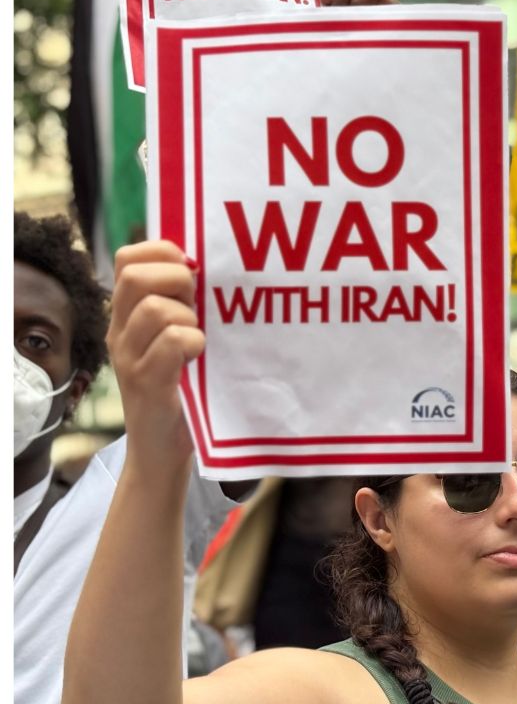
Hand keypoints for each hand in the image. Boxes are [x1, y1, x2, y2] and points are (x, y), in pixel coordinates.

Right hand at [107, 242, 203, 458]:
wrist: (164, 451)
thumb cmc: (184, 388)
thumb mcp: (179, 337)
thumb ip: (184, 303)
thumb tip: (208, 264)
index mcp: (127, 314)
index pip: (130, 258)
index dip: (164, 253)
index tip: (192, 273)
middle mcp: (120, 330)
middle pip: (137, 275)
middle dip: (178, 281)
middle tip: (197, 308)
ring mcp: (130, 356)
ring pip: (157, 308)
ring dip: (190, 318)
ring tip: (199, 340)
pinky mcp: (148, 382)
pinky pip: (174, 341)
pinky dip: (194, 343)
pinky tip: (200, 358)